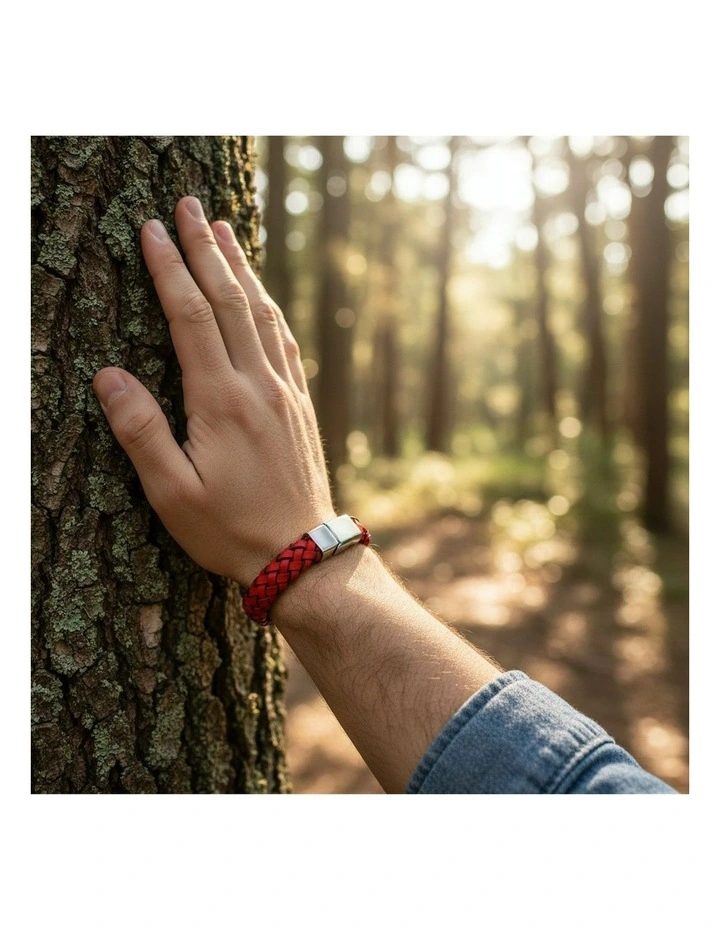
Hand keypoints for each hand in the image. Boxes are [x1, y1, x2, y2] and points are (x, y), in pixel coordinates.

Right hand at [93, 196, 335, 586]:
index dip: (169, 269)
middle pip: (230, 300)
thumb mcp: (172, 493)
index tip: (151, 230)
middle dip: (205, 248)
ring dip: (241, 267)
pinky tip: (260, 295)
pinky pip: (284, 340)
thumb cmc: (231, 529)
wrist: (301, 554)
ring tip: (223, 229)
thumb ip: (141, 432)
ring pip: (262, 313)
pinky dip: (268, 306)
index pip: (191, 316)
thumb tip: (108, 375)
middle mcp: (259, 385)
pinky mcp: (301, 404)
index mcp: (222, 400)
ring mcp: (286, 392)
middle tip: (187, 205)